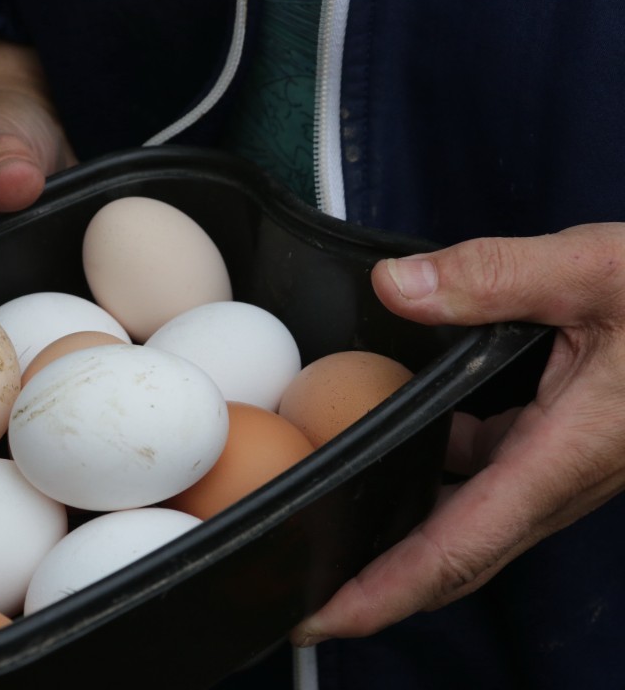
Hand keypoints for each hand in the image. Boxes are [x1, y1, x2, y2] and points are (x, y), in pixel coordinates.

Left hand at [291, 222, 624, 644]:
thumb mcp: (593, 273)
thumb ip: (493, 277)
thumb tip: (394, 288)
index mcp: (562, 456)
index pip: (457, 549)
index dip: (383, 593)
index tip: (319, 618)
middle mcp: (556, 479)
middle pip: (451, 554)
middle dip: (373, 580)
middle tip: (298, 582)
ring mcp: (556, 469)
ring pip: (464, 517)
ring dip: (399, 524)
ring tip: (331, 512)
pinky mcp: (557, 449)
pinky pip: (483, 476)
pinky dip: (433, 471)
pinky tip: (401, 435)